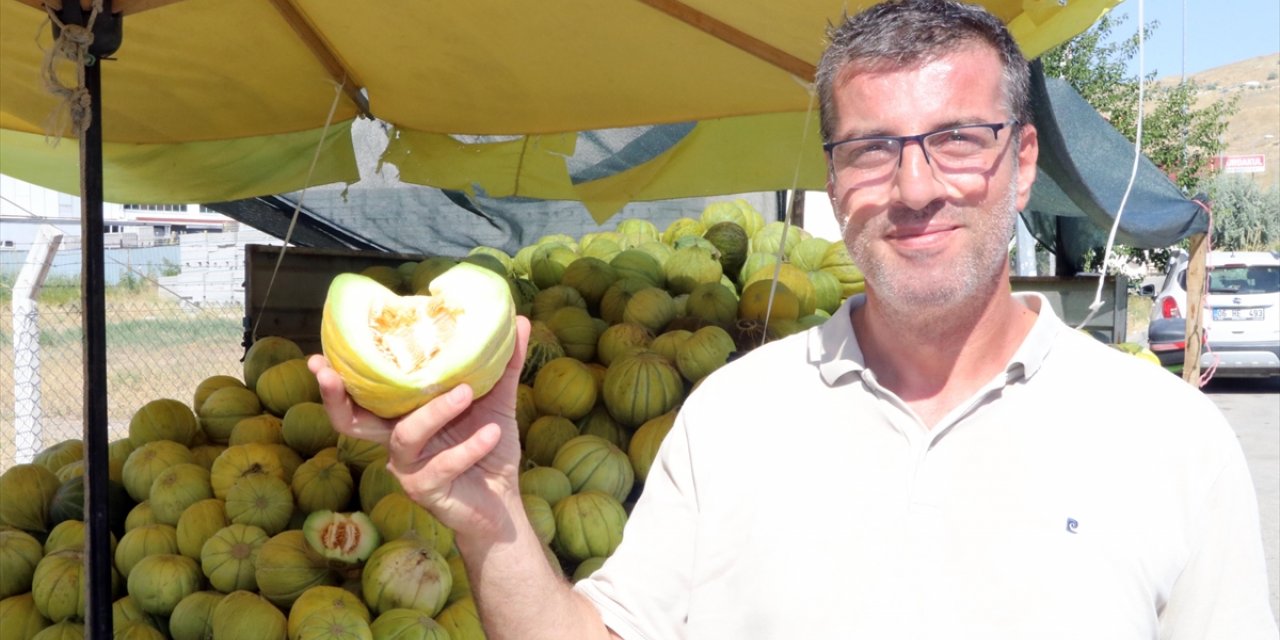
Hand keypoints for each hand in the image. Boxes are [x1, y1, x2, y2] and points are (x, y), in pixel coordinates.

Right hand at [309, 315, 530, 537]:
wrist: (505, 502)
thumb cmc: (489, 449)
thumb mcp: (497, 401)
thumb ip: (504, 365)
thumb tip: (519, 320)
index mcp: (403, 416)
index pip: (362, 396)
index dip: (337, 379)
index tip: (319, 356)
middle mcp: (396, 441)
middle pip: (350, 421)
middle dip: (337, 396)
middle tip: (333, 371)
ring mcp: (407, 468)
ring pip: (405, 435)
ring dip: (435, 411)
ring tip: (467, 392)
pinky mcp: (426, 491)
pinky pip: (443, 464)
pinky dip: (469, 446)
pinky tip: (491, 433)